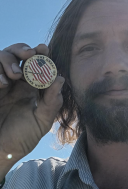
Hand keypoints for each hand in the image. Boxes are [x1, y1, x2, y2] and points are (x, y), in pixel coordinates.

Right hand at [0, 43, 64, 168]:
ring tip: (16, 74)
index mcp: (31, 90)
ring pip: (2, 57)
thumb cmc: (20, 139)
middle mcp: (15, 84)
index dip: (41, 55)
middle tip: (30, 54)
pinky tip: (4, 83)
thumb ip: (52, 102)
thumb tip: (61, 79)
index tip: (44, 49)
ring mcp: (1, 85)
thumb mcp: (41, 122)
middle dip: (24, 50)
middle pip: (18, 55)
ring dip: (10, 59)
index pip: (37, 66)